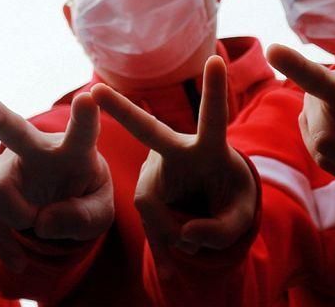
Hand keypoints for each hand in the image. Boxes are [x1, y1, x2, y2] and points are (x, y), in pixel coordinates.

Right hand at [0, 92, 113, 267]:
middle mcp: (36, 150)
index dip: (85, 116)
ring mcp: (9, 169)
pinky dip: (7, 246)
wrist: (59, 206)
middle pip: (14, 129)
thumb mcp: (100, 213)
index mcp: (74, 149)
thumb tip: (41, 222)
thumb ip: (82, 217)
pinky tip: (20, 261)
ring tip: (39, 224)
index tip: (88, 97)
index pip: (83, 132)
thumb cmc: (84, 197)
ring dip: (21, 218)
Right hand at [93, 55, 255, 255]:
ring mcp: (155, 174)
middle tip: (93, 92)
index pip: (213, 117)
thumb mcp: (241, 217)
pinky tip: (174, 274)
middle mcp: (175, 152)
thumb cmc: (230, 199)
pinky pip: (153, 230)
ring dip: (182, 237)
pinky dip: (170, 251)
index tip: (216, 59)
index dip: (216, 91)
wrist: (209, 208)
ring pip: (157, 211)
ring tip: (197, 241)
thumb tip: (186, 235)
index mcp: (209, 147)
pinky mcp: (145, 197)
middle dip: (121, 110)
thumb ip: (222, 229)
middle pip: (147, 131)